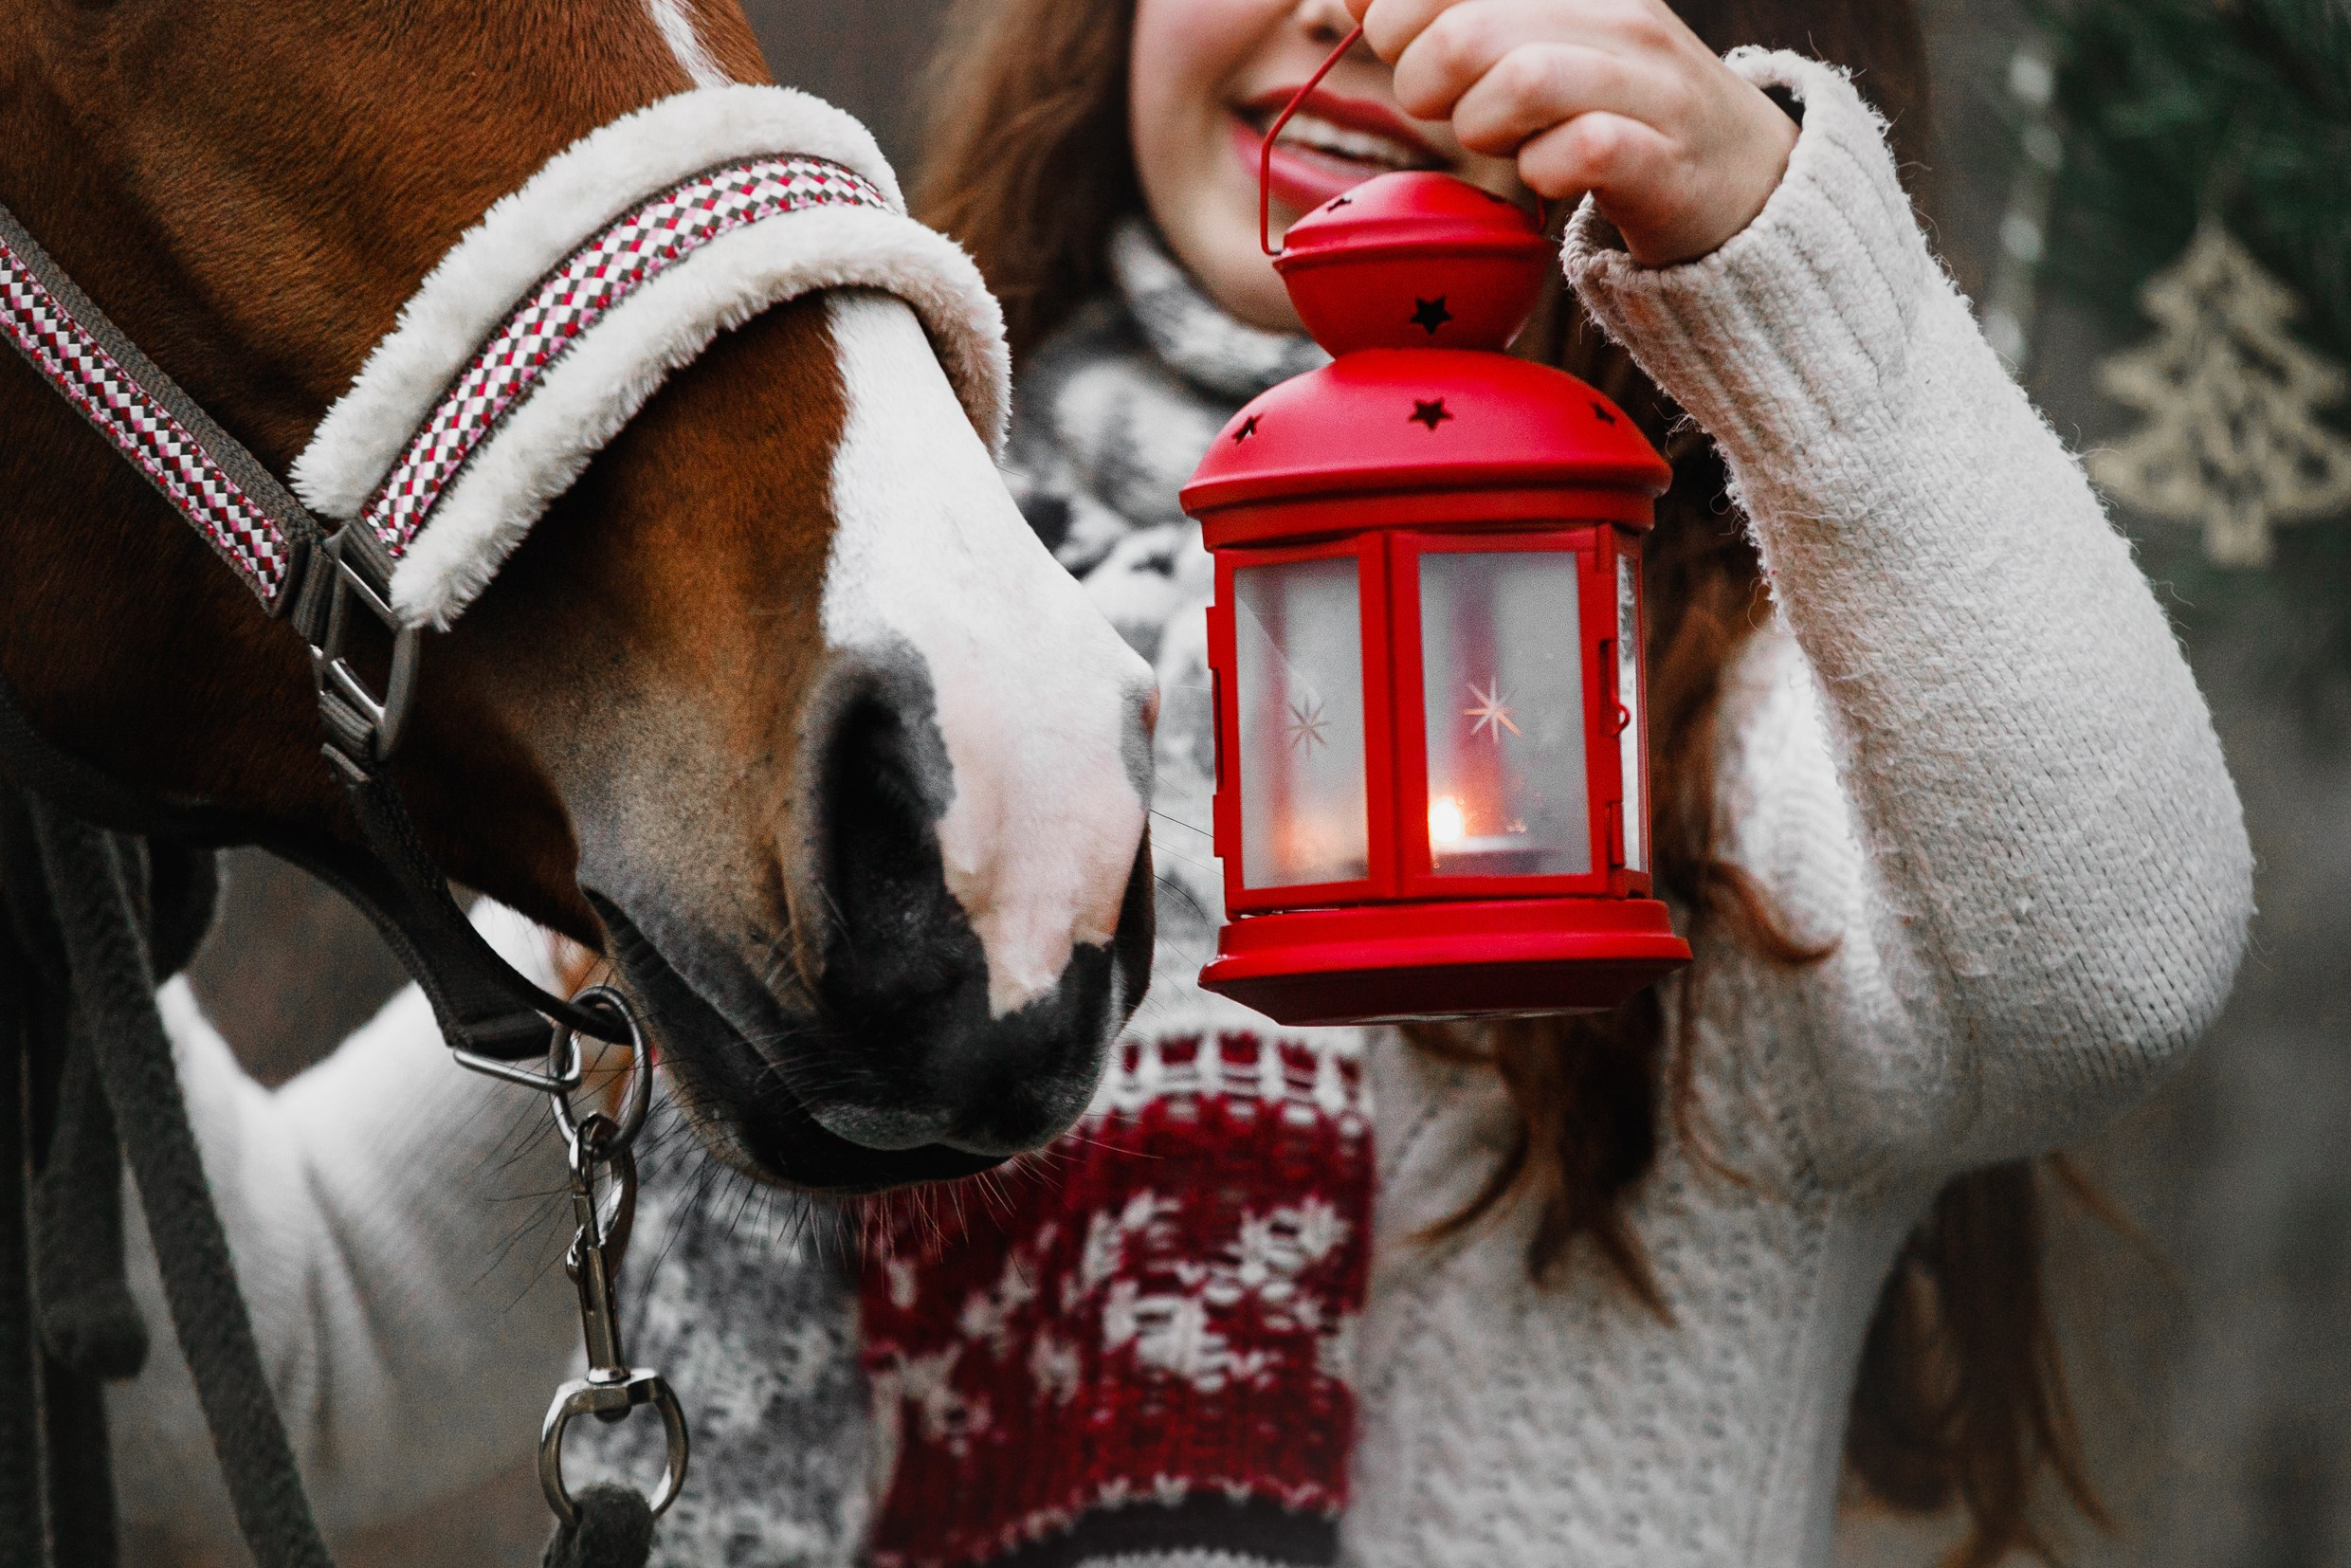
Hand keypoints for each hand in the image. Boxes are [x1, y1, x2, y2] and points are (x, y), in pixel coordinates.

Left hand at [1345, 0, 1798, 265]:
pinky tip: (1542, 174)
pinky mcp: (1665, 160)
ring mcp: (1650, 85)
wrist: (1742, 182)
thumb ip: (1449, 13)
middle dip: (1422, 75)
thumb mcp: (1531, 40)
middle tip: (1437, 104)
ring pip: (1523, 81)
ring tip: (1488, 138)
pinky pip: (1580, 153)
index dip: (1397, 6)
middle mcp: (1619, 14)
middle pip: (1471, 27)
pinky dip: (1540, 171)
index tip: (1393, 36)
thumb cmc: (1609, 107)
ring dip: (1477, 124)